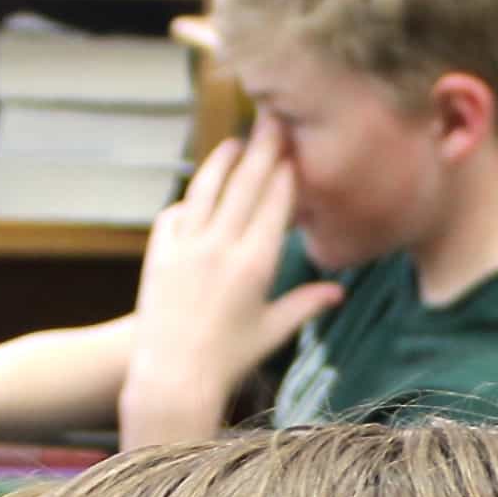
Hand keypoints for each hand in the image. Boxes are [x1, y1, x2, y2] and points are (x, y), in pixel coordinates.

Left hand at [120, 129, 343, 446]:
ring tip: (237, 142)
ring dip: (223, 160)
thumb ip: (305, 304)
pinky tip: (200, 191)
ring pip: (207, 188)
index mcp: (256, 264)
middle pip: (245, 183)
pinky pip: (176, 213)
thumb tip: (339, 291)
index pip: (275, 201)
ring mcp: (185, 246)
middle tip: (273, 119)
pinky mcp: (158, 253)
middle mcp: (220, 248)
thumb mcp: (272, 331)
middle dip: (263, 148)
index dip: (287, 170)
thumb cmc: (229, 359)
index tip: (296, 145)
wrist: (171, 377)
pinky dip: (191, 199)